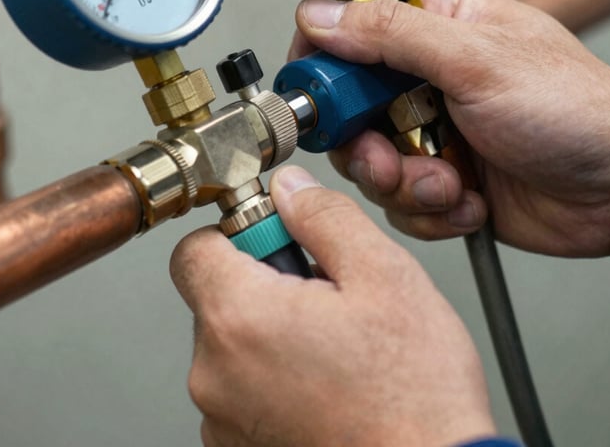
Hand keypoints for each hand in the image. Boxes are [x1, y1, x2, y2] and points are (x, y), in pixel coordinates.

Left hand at [170, 165, 495, 446]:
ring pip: (232, 344)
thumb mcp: (383, 274)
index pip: (194, 248)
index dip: (236, 232)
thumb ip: (324, 216)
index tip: (276, 239)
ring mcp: (223, 420)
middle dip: (263, 283)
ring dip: (270, 333)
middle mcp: (215, 375)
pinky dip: (272, 378)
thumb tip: (290, 189)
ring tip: (331, 348)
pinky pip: (241, 389)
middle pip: (215, 295)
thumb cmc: (415, 395)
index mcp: (240, 319)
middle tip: (323, 297)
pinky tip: (324, 383)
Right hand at [290, 0, 609, 265]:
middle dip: (362, 138)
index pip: (355, 19)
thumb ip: (392, 35)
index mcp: (440, 24)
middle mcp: (429, 75)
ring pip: (368, 157)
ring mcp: (433, 128)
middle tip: (384, 152)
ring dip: (401, 180)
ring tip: (446, 182)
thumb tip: (321, 16)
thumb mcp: (478, 60)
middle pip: (350, 100)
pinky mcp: (442, 176)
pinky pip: (399, 198)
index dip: (324, 49)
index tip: (312, 85)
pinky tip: (468, 200)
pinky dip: (428, 208)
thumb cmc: (576, 111)